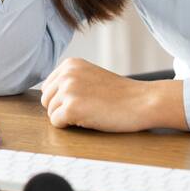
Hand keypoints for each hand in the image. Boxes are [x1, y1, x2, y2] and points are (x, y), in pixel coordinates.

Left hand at [38, 58, 185, 132]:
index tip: (84, 99)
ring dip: (67, 117)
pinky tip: (89, 119)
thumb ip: (70, 81)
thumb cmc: (120, 94)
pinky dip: (69, 126)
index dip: (63, 99)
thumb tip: (47, 96)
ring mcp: (68, 90)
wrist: (143, 102)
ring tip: (90, 112)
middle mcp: (66, 73)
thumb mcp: (90, 77)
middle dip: (62, 108)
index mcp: (70, 64)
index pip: (48, 87)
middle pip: (46, 100)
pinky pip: (56, 123)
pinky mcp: (72, 107)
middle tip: (88, 108)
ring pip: (50, 112)